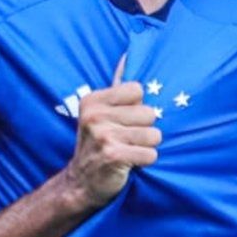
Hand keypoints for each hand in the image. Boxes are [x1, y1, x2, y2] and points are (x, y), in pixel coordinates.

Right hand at [65, 56, 160, 206]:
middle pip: (150, 113)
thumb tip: (129, 54)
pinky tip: (128, 163)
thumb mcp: (101, 112)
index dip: (138, 108)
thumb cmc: (100, 143)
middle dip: (144, 130)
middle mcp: (94, 115)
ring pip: (154, 135)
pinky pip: (151, 154)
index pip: (138, 90)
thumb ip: (118, 87)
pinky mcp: (113, 155)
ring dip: (145, 147)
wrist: (81, 182)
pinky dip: (145, 161)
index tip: (123, 120)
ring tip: (127, 150)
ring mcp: (102, 135)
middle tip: (125, 140)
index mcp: (93, 100)